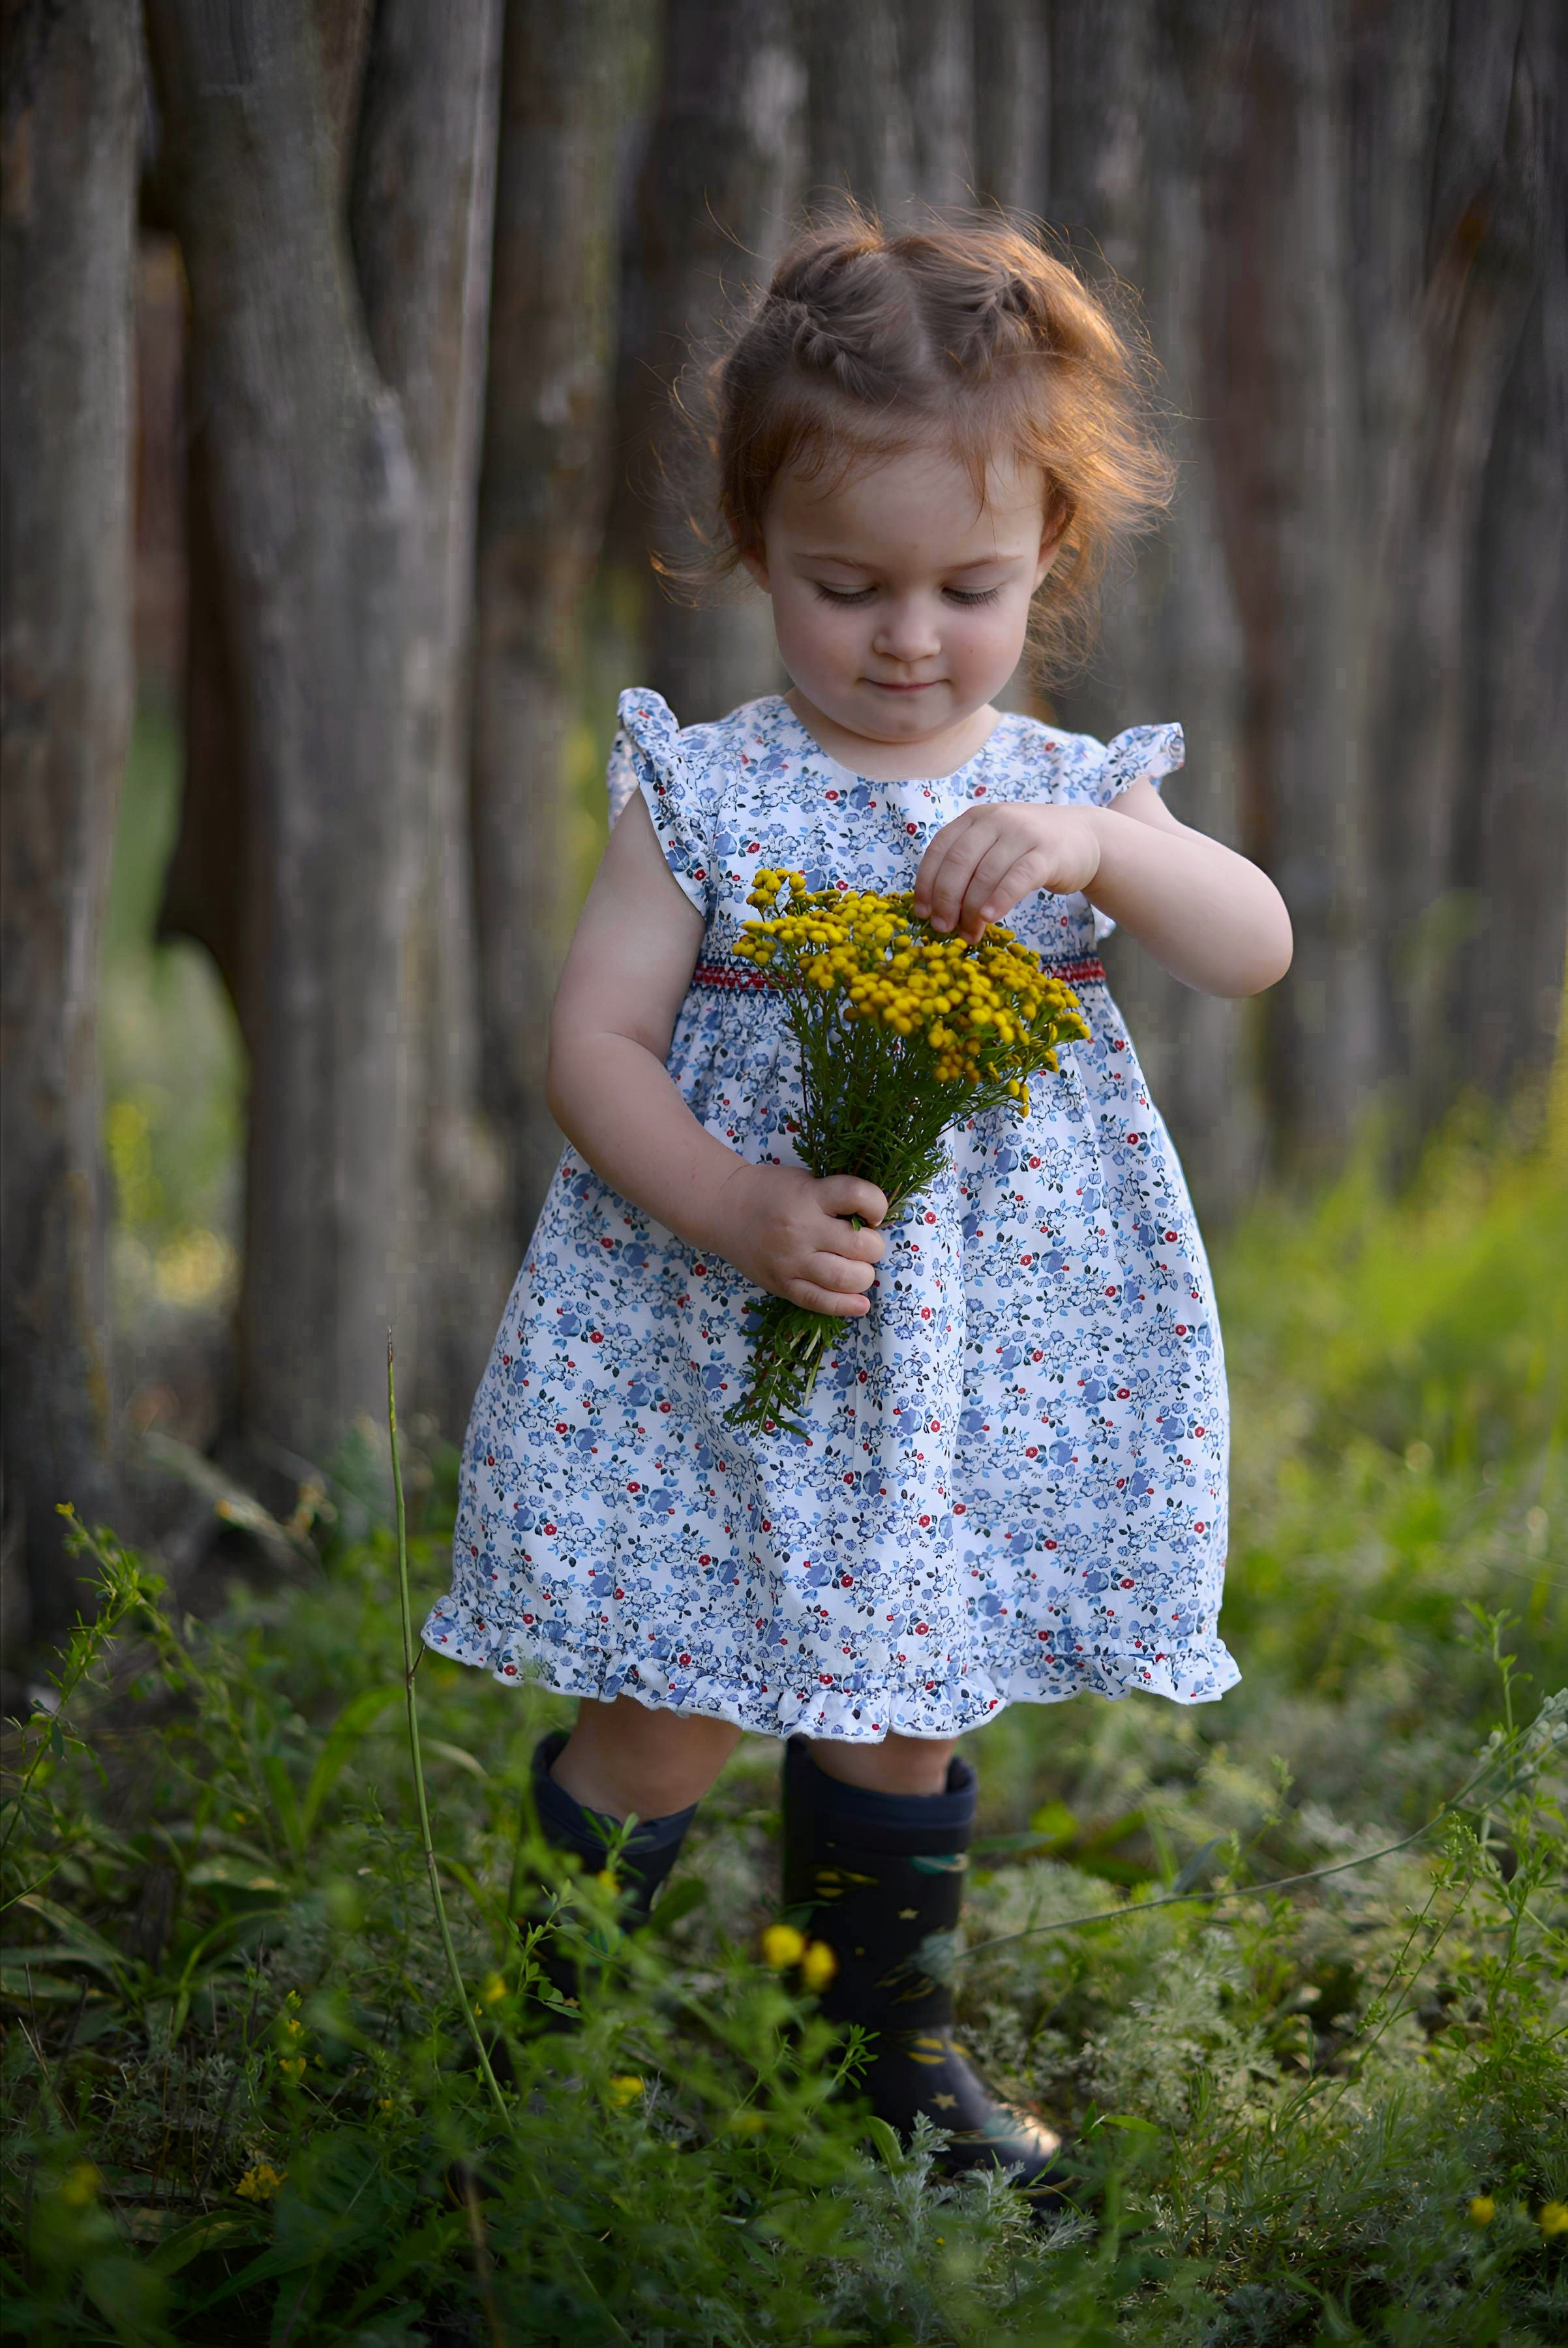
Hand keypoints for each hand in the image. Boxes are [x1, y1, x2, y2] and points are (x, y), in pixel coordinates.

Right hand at [704, 1162, 887, 1315]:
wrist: (724, 1209)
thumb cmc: (772, 1191)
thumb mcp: (805, 1180)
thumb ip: (836, 1197)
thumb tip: (875, 1222)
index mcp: (810, 1196)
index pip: (860, 1197)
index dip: (877, 1206)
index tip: (873, 1213)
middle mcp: (802, 1229)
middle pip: (861, 1246)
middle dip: (873, 1247)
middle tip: (863, 1244)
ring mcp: (791, 1261)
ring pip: (846, 1279)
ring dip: (864, 1276)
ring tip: (857, 1268)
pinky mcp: (782, 1285)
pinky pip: (820, 1302)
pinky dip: (847, 1306)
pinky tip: (861, 1304)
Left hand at [913, 803, 1101, 941]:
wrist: (1084, 837)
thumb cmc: (1029, 849)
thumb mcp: (994, 846)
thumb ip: (968, 866)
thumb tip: (936, 909)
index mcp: (975, 818)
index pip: (940, 849)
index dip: (927, 883)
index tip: (922, 913)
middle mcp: (996, 819)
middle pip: (958, 863)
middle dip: (946, 900)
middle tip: (943, 928)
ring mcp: (1022, 833)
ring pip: (986, 874)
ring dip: (971, 910)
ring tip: (969, 934)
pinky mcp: (1046, 852)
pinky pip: (1017, 878)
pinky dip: (999, 900)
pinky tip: (989, 919)